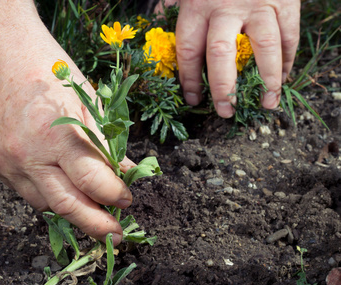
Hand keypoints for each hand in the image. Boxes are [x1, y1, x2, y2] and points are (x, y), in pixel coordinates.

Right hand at [0, 0, 134, 244]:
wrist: (1, 52)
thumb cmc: (50, 70)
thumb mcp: (88, 101)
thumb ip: (106, 143)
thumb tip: (124, 173)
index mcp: (56, 135)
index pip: (92, 181)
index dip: (114, 195)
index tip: (127, 200)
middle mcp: (27, 155)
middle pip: (67, 205)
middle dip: (95, 225)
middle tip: (116, 235)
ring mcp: (6, 162)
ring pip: (45, 204)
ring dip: (71, 210)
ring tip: (92, 210)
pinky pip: (25, 191)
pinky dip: (48, 194)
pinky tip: (62, 188)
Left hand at [155, 0, 299, 117]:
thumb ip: (172, 3)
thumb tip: (157, 21)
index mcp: (196, 5)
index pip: (188, 51)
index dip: (189, 80)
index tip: (193, 99)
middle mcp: (226, 6)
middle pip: (220, 54)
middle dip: (222, 88)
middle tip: (225, 111)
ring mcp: (259, 3)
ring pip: (264, 48)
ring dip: (267, 80)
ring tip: (266, 103)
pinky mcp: (286, 1)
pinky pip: (289, 36)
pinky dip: (288, 60)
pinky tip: (284, 80)